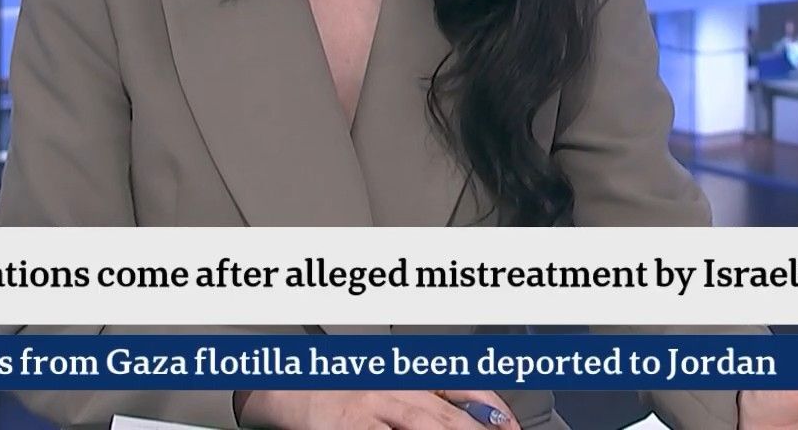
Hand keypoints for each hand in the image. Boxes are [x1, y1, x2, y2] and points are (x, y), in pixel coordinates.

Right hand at [236, 388, 515, 429]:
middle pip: (446, 413)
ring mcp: (369, 405)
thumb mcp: (388, 387)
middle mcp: (392, 385)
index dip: (491, 409)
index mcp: (407, 373)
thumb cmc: (337, 391)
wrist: (284, 387)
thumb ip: (428, 400)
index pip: (461, 387)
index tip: (512, 428)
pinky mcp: (347, 427)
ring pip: (422, 425)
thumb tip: (478, 417)